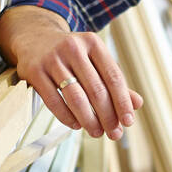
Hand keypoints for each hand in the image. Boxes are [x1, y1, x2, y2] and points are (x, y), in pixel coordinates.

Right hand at [14, 29, 143, 140]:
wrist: (34, 37)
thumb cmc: (71, 54)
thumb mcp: (94, 60)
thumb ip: (113, 81)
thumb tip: (137, 104)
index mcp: (93, 43)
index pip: (113, 77)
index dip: (123, 102)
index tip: (128, 121)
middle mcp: (73, 48)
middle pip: (96, 89)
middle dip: (107, 116)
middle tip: (114, 133)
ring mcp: (52, 59)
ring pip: (75, 97)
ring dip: (89, 120)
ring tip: (96, 132)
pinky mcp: (34, 71)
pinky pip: (53, 100)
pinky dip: (67, 117)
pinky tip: (75, 124)